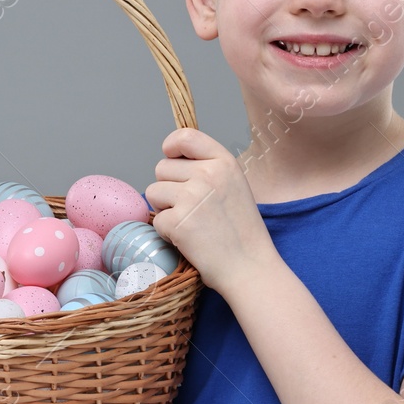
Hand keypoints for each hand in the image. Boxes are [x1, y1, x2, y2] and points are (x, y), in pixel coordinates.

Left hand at [143, 127, 278, 295]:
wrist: (250, 268)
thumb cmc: (242, 232)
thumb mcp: (234, 186)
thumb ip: (208, 169)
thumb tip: (174, 158)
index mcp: (224, 162)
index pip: (185, 136)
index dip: (171, 146)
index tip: (171, 158)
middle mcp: (208, 175)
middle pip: (162, 167)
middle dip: (168, 187)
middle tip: (191, 208)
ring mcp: (192, 197)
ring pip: (153, 192)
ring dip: (165, 209)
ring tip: (190, 223)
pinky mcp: (178, 222)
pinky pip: (156, 219)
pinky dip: (167, 232)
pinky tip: (189, 239)